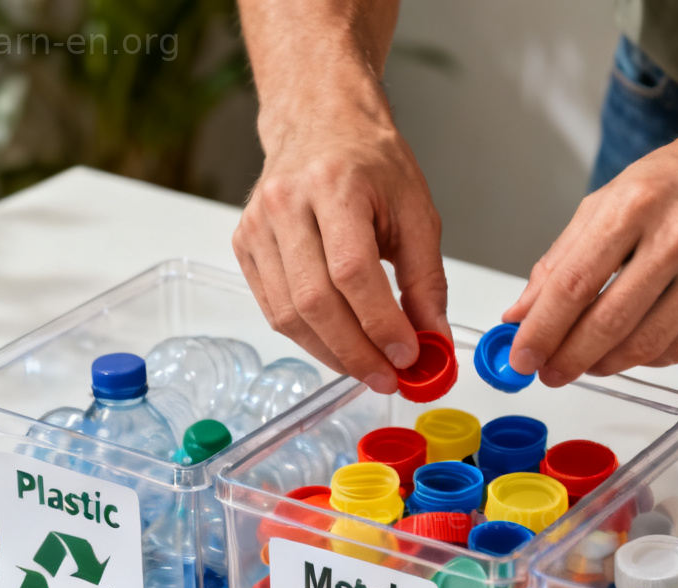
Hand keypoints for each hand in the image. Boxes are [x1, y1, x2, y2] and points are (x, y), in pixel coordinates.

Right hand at [233, 77, 448, 393]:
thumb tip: (432, 338)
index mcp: (334, 185)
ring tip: (367, 369)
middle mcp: (286, 203)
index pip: (352, 272)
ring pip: (289, 314)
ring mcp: (258, 226)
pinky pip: (274, 309)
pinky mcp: (245, 245)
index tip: (407, 355)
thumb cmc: (370, 161)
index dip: (380, 323)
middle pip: (315, 301)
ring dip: (332, 354)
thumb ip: (427, 279)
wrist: (320, 120)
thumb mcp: (416, 211)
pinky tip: (338, 347)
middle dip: (355, 352)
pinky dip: (308, 338)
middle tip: (387, 377)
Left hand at [503, 113, 677, 385]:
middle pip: (607, 322)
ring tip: (585, 364)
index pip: (573, 284)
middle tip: (548, 372)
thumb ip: (563, 257)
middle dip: (568, 358)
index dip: (541, 330)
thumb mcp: (615, 198)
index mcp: (636, 203)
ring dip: (604, 365)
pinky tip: (629, 352)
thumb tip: (522, 311)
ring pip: (644, 344)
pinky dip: (645, 359)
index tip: (521, 356)